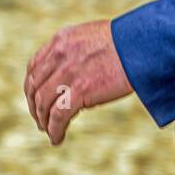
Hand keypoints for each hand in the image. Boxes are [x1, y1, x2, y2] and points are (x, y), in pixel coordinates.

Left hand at [24, 20, 131, 144]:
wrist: (142, 43)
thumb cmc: (126, 40)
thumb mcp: (92, 36)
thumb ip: (75, 51)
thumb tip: (70, 74)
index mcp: (61, 40)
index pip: (34, 67)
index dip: (32, 87)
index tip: (36, 99)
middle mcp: (59, 55)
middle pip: (34, 87)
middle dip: (35, 107)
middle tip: (40, 120)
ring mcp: (68, 73)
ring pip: (43, 104)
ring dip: (43, 121)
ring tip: (49, 131)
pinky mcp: (80, 91)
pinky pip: (58, 117)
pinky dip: (54, 130)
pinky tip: (57, 138)